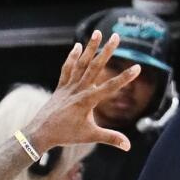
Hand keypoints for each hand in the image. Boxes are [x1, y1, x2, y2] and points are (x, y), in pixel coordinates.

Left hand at [24, 31, 141, 153]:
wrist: (41, 133)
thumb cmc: (66, 136)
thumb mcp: (90, 137)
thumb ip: (110, 138)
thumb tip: (128, 146)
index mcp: (87, 101)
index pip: (110, 87)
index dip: (125, 78)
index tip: (138, 67)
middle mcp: (78, 90)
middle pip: (95, 66)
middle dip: (107, 51)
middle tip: (117, 36)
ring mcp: (68, 86)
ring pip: (81, 63)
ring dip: (90, 47)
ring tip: (98, 32)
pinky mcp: (61, 87)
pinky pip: (67, 69)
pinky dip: (72, 57)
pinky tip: (77, 46)